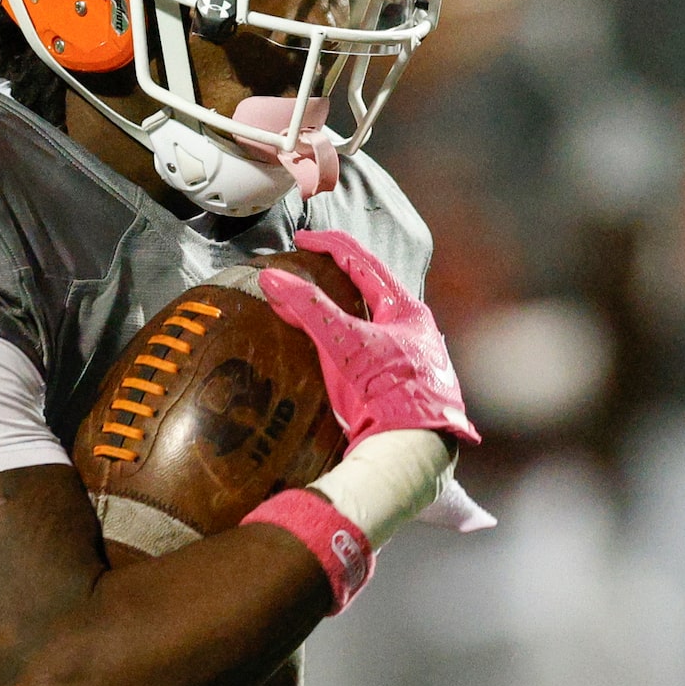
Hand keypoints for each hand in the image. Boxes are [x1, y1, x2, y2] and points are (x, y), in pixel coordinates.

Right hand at [260, 230, 478, 448]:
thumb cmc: (391, 390)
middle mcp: (407, 330)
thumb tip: (271, 278)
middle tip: (307, 264)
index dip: (331, 246)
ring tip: (308, 299)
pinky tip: (321, 345)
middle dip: (336, 274)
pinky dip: (335, 340)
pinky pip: (357, 350)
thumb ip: (309, 308)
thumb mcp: (346, 343)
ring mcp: (398, 358)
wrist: (413, 446)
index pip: (364, 264)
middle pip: (367, 290)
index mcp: (406, 311)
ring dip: (336, 308)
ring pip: (364, 320)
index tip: (303, 239)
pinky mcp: (387, 384)